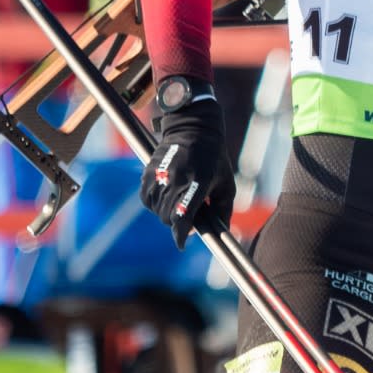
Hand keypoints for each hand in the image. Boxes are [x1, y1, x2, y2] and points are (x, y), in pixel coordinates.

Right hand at [141, 96, 234, 249]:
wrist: (194, 128)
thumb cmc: (214, 159)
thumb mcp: (226, 183)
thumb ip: (223, 209)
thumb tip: (217, 232)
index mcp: (199, 182)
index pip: (184, 216)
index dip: (180, 234)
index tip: (181, 244)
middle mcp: (177, 178)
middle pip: (168, 217)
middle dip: (176, 223)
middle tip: (186, 219)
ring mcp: (161, 174)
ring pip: (155, 210)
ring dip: (165, 213)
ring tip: (177, 204)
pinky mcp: (149, 171)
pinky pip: (146, 198)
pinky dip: (153, 204)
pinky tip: (165, 197)